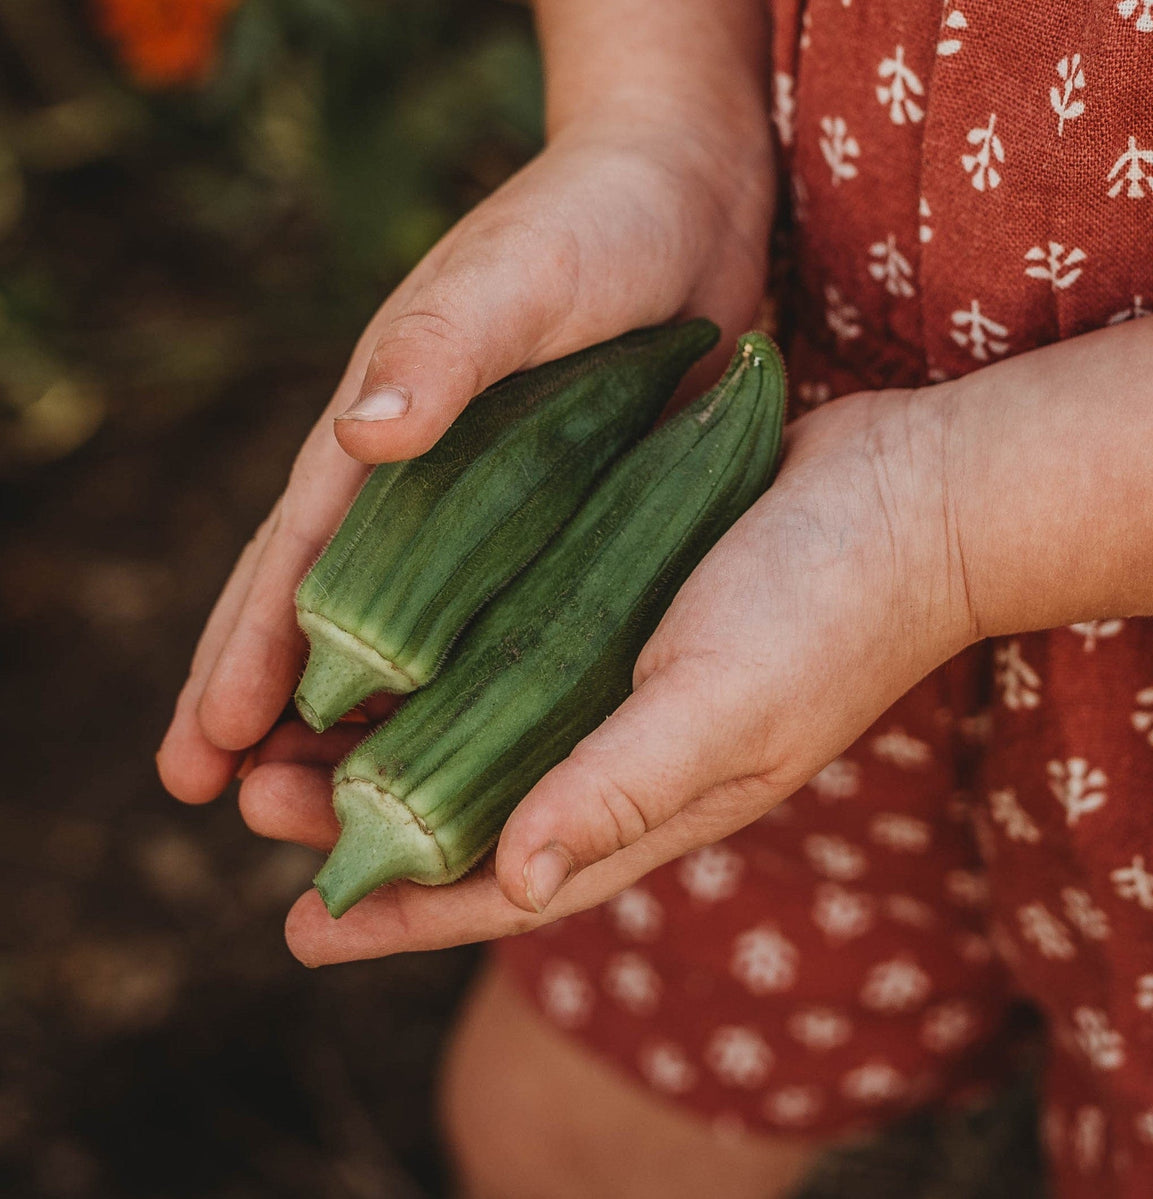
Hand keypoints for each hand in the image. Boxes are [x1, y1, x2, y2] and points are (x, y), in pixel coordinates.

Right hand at [155, 115, 774, 805]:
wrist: (688, 200)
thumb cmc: (593, 223)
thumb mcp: (515, 280)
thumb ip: (441, 349)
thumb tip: (360, 437)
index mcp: (386, 433)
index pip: (295, 561)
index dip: (246, 656)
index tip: (203, 753)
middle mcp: (424, 486)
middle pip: (328, 615)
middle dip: (272, 710)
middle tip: (232, 808)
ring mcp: (493, 514)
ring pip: (409, 638)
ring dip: (364, 722)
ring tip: (332, 812)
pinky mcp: (562, 526)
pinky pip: (500, 624)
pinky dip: (467, 689)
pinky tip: (463, 751)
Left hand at [239, 386, 973, 964]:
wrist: (915, 492)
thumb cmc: (833, 604)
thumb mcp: (723, 705)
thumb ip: (622, 791)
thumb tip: (509, 884)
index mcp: (650, 801)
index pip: (502, 887)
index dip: (400, 917)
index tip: (297, 930)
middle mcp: (624, 749)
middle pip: (469, 810)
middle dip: (362, 818)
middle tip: (257, 799)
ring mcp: (621, 677)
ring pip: (478, 731)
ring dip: (385, 736)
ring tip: (291, 727)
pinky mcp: (621, 603)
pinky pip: (511, 652)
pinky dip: (440, 661)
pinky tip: (387, 635)